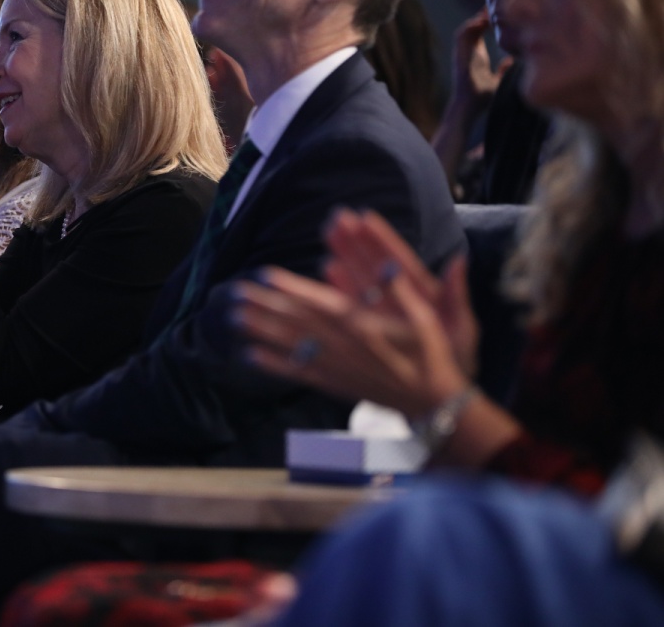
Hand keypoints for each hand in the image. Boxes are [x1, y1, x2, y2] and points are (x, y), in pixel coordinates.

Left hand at [234, 260, 469, 418]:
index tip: (266, 274)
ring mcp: (335, 367)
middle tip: (235, 292)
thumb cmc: (430, 354)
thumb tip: (389, 263)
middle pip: (297, 321)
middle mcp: (342, 346)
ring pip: (291, 345)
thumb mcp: (424, 317)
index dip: (292, 287)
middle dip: (265, 305)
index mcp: (362, 326)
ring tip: (234, 317)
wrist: (432, 403)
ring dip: (261, 330)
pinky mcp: (333, 383)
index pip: (320, 302)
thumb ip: (401, 289)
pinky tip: (250, 355)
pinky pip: (298, 373)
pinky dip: (274, 365)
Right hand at [320, 209, 478, 377]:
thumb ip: (456, 295)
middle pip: (373, 264)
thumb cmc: (457, 357)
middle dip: (356, 240)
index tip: (364, 217)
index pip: (398, 260)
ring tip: (329, 233)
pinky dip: (340, 288)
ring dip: (345, 256)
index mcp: (422, 294)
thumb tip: (459, 260)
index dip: (382, 239)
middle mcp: (399, 297)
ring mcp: (383, 311)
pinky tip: (327, 270)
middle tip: (337, 218)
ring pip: (360, 279)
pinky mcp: (372, 327)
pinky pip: (352, 304)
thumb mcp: (462, 327)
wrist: (444, 392)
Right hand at [449, 10, 510, 110]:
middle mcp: (469, 52)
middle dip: (483, 14)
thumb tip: (512, 61)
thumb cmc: (484, 98)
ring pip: (467, 28)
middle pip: (474, 25)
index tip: (503, 11)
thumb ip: (504, 70)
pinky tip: (483, 21)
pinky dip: (471, 26)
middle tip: (497, 3)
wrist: (471, 107)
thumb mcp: (500, 80)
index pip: (481, 31)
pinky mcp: (459, 55)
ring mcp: (463, 53)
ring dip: (477, 18)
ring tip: (490, 10)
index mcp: (478, 55)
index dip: (490, 20)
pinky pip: (461, 35)